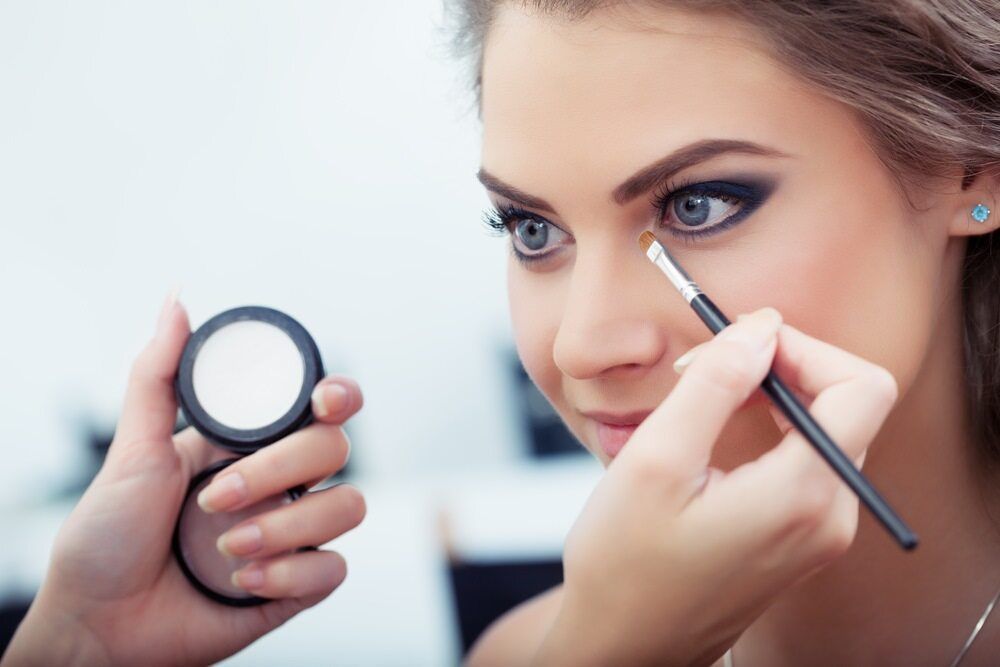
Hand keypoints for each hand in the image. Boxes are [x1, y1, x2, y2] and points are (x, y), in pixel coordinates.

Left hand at [2, 293, 365, 666]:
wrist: (99, 626)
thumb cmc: (107, 538)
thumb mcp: (131, 452)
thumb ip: (157, 376)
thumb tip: (175, 301)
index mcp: (249, 446)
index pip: (319, 408)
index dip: (339, 395)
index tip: (325, 400)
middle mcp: (281, 485)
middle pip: (337, 450)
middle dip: (280, 470)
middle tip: (218, 497)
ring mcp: (294, 534)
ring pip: (348, 506)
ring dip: (287, 528)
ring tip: (228, 545)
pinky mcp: (298, 585)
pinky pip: (334, 569)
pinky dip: (292, 575)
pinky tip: (244, 580)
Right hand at [533, 306, 897, 666]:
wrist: (624, 642)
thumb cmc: (625, 564)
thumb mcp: (656, 459)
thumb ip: (715, 384)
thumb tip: (761, 328)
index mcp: (802, 497)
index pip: (860, 388)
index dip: (803, 348)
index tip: (740, 345)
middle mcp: (829, 517)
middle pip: (849, 404)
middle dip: (783, 366)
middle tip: (712, 366)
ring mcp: (820, 533)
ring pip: (827, 428)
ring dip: (774, 396)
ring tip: (705, 399)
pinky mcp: (802, 539)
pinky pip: (809, 461)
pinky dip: (772, 430)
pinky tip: (718, 436)